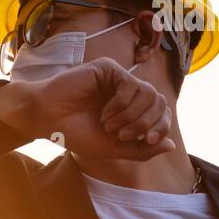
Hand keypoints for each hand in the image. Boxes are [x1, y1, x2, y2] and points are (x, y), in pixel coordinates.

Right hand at [0, 59, 175, 160]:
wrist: (47, 120)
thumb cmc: (74, 133)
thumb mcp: (112, 148)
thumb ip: (141, 149)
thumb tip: (171, 145)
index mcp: (132, 110)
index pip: (162, 113)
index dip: (161, 127)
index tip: (148, 140)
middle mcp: (128, 93)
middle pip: (159, 102)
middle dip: (145, 123)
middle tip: (122, 135)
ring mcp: (118, 79)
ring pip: (148, 93)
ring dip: (131, 115)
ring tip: (109, 124)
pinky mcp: (108, 69)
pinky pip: (131, 84)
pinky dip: (122, 103)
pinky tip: (105, 113)